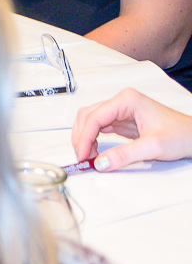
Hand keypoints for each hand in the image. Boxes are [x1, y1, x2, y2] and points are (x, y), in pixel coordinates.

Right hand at [71, 87, 191, 171]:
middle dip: (81, 137)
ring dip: (85, 138)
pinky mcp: (122, 120)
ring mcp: (121, 110)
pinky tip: (95, 151)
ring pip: (90, 120)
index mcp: (127, 100)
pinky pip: (99, 127)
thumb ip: (124, 155)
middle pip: (87, 116)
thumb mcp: (153, 147)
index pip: (94, 117)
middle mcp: (121, 102)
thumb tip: (101, 163)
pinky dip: (93, 139)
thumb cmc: (181, 135)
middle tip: (83, 157)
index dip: (84, 137)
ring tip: (89, 156)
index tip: (82, 155)